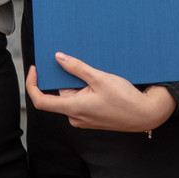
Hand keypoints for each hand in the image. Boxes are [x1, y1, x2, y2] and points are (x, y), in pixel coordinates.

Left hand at [25, 54, 175, 131]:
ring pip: (71, 96)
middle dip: (67, 78)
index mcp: (74, 109)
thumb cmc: (125, 99)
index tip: (35, 69)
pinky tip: (100, 84)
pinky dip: (84, 90)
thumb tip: (58, 58)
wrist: (145, 115)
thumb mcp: (100, 78)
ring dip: (79, 83)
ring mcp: (83, 119)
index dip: (32, 84)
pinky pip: (80, 102)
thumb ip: (76, 68)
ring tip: (97, 76)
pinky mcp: (91, 118)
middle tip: (80, 64)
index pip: (41, 101)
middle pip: (60, 94)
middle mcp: (75, 117)